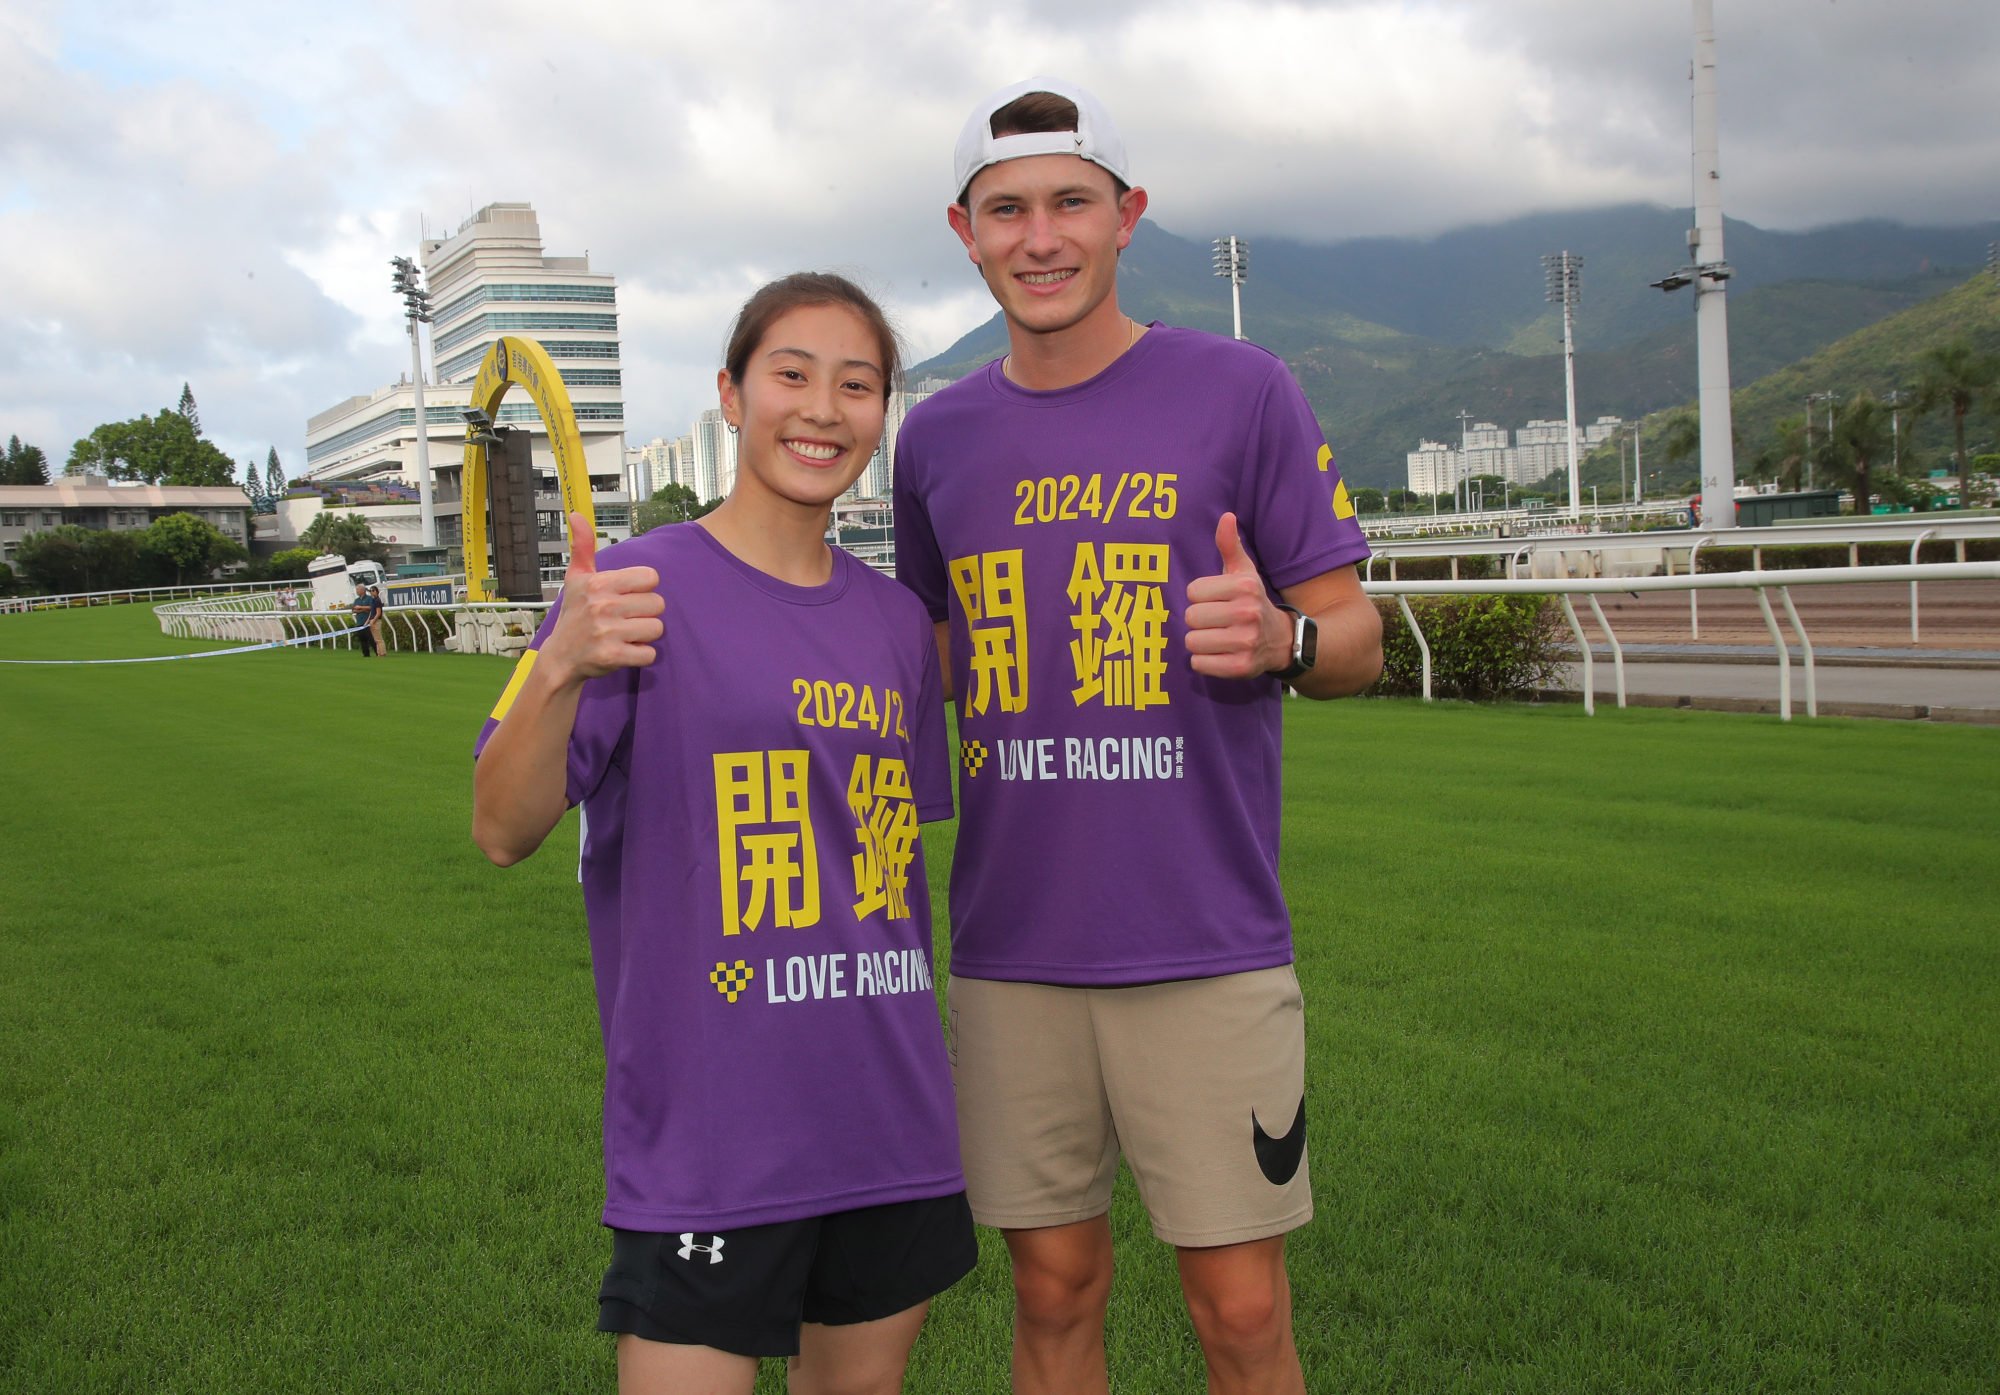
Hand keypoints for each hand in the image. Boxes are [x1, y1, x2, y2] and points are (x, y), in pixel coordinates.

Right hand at [539, 512, 665, 682]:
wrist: (560, 658)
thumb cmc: (574, 616)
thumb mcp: (576, 579)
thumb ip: (583, 547)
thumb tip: (576, 515)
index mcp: (599, 583)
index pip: (651, 577)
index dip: (643, 588)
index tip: (627, 596)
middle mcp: (603, 606)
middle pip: (658, 604)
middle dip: (646, 613)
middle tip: (626, 619)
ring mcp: (608, 632)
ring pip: (657, 628)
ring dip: (645, 635)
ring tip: (625, 635)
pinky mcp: (613, 657)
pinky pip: (650, 654)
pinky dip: (641, 655)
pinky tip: (625, 650)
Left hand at [1181, 513, 1288, 679]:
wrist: (1282, 640)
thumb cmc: (1252, 601)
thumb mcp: (1244, 572)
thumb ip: (1230, 546)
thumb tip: (1226, 516)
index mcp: (1244, 587)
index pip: (1193, 591)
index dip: (1201, 597)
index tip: (1217, 600)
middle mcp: (1247, 613)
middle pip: (1190, 617)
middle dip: (1199, 620)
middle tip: (1217, 622)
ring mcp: (1245, 642)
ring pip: (1192, 641)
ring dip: (1200, 642)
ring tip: (1218, 638)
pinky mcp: (1241, 667)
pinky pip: (1199, 664)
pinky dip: (1204, 662)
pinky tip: (1220, 654)